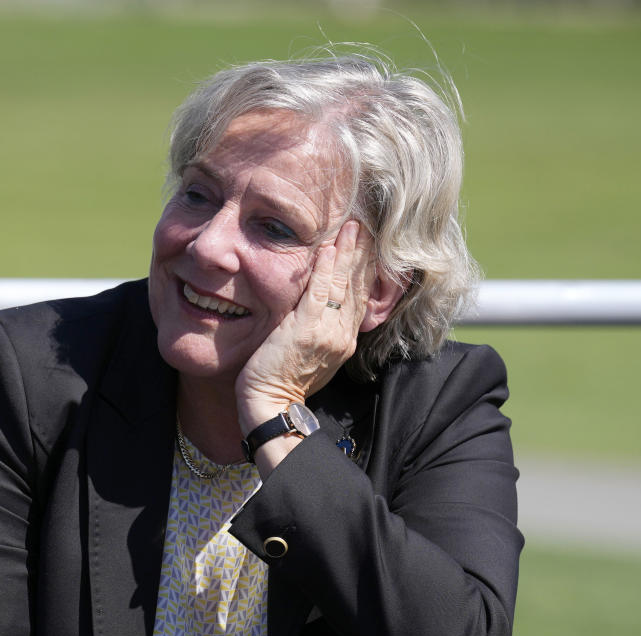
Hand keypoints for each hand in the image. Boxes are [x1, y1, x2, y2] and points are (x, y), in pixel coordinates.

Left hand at [235, 220, 374, 466]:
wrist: (270, 404)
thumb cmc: (284, 383)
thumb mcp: (314, 357)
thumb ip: (323, 332)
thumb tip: (323, 312)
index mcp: (344, 340)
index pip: (360, 298)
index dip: (366, 270)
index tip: (369, 246)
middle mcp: (342, 335)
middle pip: (357, 286)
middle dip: (363, 253)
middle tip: (365, 226)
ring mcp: (326, 331)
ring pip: (342, 285)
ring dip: (348, 252)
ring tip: (352, 227)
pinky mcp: (305, 329)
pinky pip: (319, 292)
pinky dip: (325, 269)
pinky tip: (328, 248)